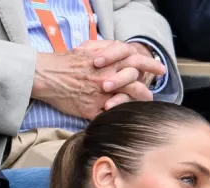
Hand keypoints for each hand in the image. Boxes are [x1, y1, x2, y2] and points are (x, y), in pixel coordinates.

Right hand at [31, 41, 163, 118]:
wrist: (47, 75)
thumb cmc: (67, 61)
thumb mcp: (88, 48)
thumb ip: (107, 50)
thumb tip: (121, 51)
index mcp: (108, 61)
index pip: (136, 61)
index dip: (150, 65)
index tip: (161, 69)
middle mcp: (108, 77)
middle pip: (136, 83)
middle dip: (147, 89)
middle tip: (152, 94)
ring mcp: (101, 94)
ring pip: (127, 100)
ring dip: (136, 103)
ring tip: (142, 107)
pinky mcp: (93, 109)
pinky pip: (110, 114)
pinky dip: (118, 115)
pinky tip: (124, 117)